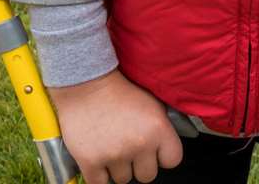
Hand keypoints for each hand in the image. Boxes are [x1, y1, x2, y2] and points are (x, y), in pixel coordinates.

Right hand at [52, 70, 182, 183]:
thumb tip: (168, 147)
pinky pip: (99, 183)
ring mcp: (115, 154)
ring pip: (123, 180)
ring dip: (117, 168)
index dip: (162, 156)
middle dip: (138, 164)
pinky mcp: (90, 161)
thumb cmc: (118, 91)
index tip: (153, 151)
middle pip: (147, 176)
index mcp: (158, 128)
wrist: (85, 84)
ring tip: (110, 146)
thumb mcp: (151, 103)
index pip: (172, 160)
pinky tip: (98, 157)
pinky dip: (98, 175)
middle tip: (128, 148)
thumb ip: (163, 127)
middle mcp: (139, 144)